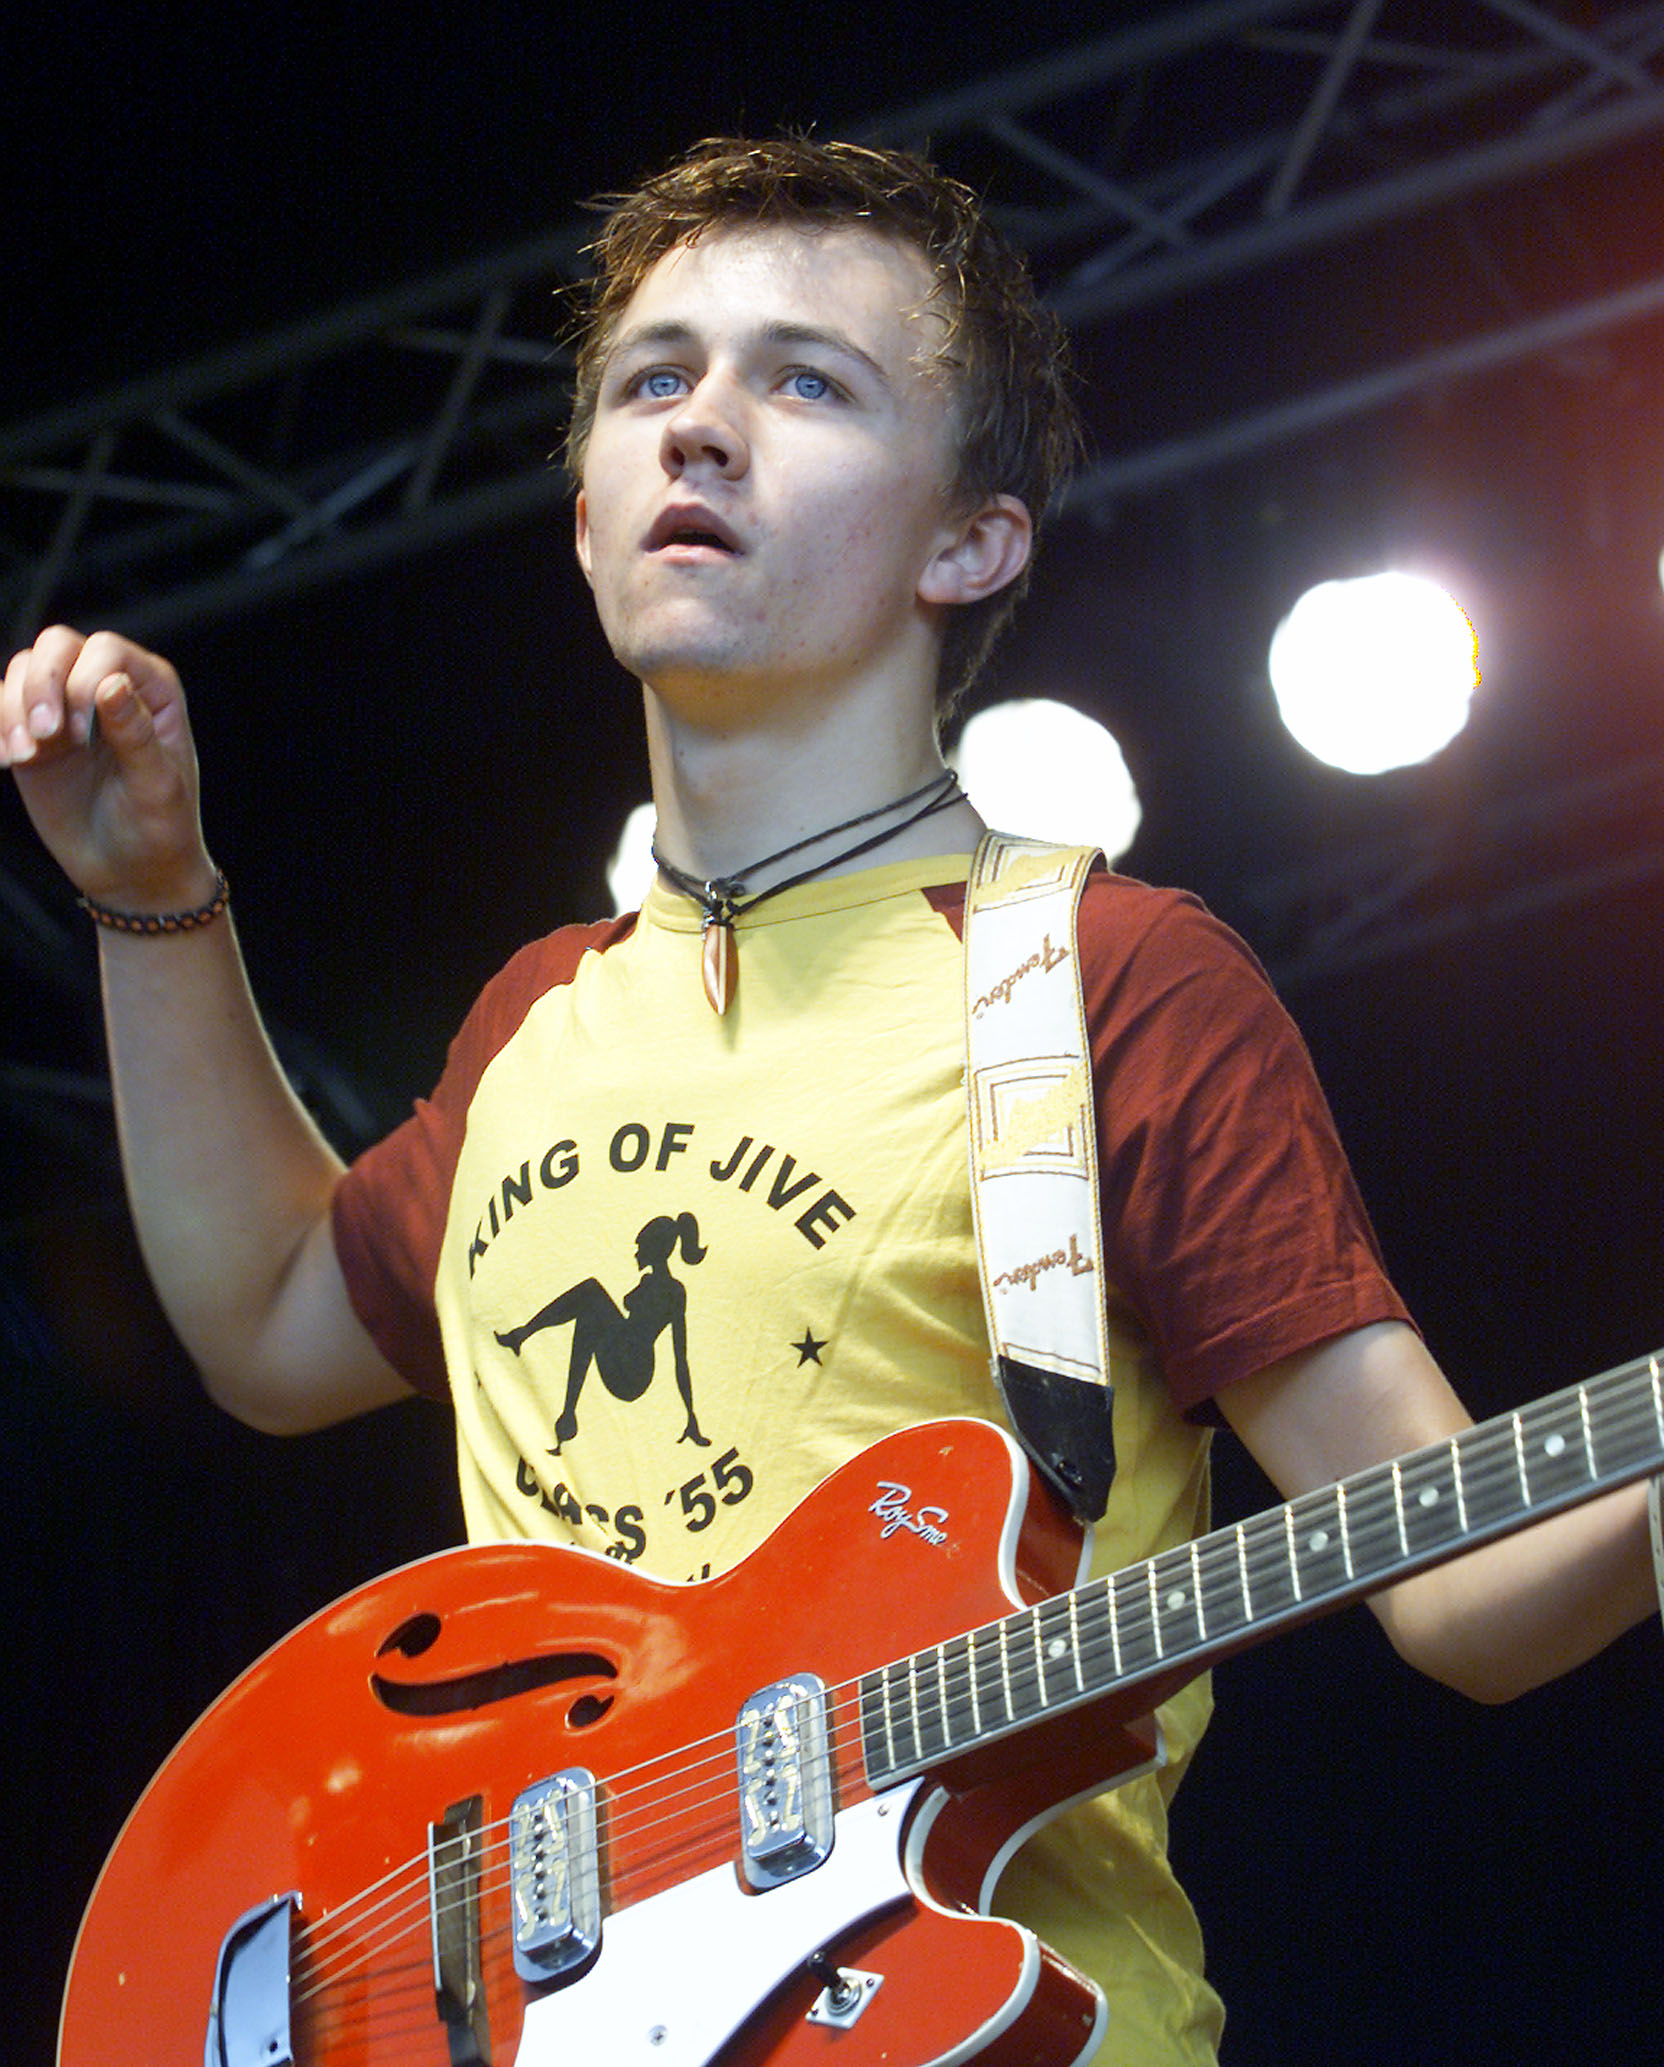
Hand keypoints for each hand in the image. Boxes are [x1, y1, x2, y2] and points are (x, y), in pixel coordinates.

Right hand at [2, 625, 216, 910]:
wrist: (131, 872)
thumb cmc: (160, 829)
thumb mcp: (157, 787)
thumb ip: (136, 734)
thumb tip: (112, 682)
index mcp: (152, 690)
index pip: (106, 651)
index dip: (83, 681)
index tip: (80, 735)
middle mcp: (108, 686)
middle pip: (56, 647)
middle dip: (40, 686)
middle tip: (43, 737)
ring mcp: (68, 707)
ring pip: (23, 671)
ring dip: (12, 709)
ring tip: (23, 756)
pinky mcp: (35, 734)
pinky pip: (0, 705)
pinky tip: (7, 760)